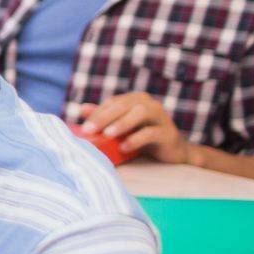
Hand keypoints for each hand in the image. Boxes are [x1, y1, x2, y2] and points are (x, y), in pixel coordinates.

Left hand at [76, 93, 193, 163]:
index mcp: (136, 100)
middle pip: (123, 105)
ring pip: (140, 113)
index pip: (113, 102)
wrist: (170, 152)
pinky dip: (136, 139)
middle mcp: (149, 104)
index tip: (83, 128)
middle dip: (104, 117)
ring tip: (107, 134)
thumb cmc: (141, 137)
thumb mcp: (121, 128)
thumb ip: (104, 117)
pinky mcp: (168, 133)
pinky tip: (123, 148)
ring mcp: (161, 117)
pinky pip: (151, 132)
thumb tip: (82, 108)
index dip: (97, 114)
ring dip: (122, 123)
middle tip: (88, 130)